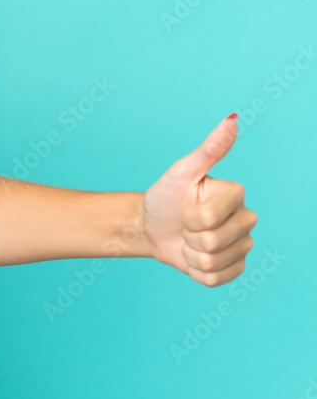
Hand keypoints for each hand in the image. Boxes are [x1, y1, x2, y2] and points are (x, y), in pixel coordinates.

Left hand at [139, 113, 257, 286]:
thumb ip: (209, 149)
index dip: (189, 218)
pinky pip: (214, 280)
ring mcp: (242, 245)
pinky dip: (194, 271)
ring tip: (187, 239)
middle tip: (185, 225)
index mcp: (236, 194)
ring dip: (190, 254)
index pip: (210, 218)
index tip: (185, 207)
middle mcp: (246, 219)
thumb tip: (232, 118)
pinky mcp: (234, 267)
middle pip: (213, 242)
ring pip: (212, 262)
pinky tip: (193, 255)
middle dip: (188, 236)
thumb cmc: (164, 196)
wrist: (152, 226)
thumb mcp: (181, 171)